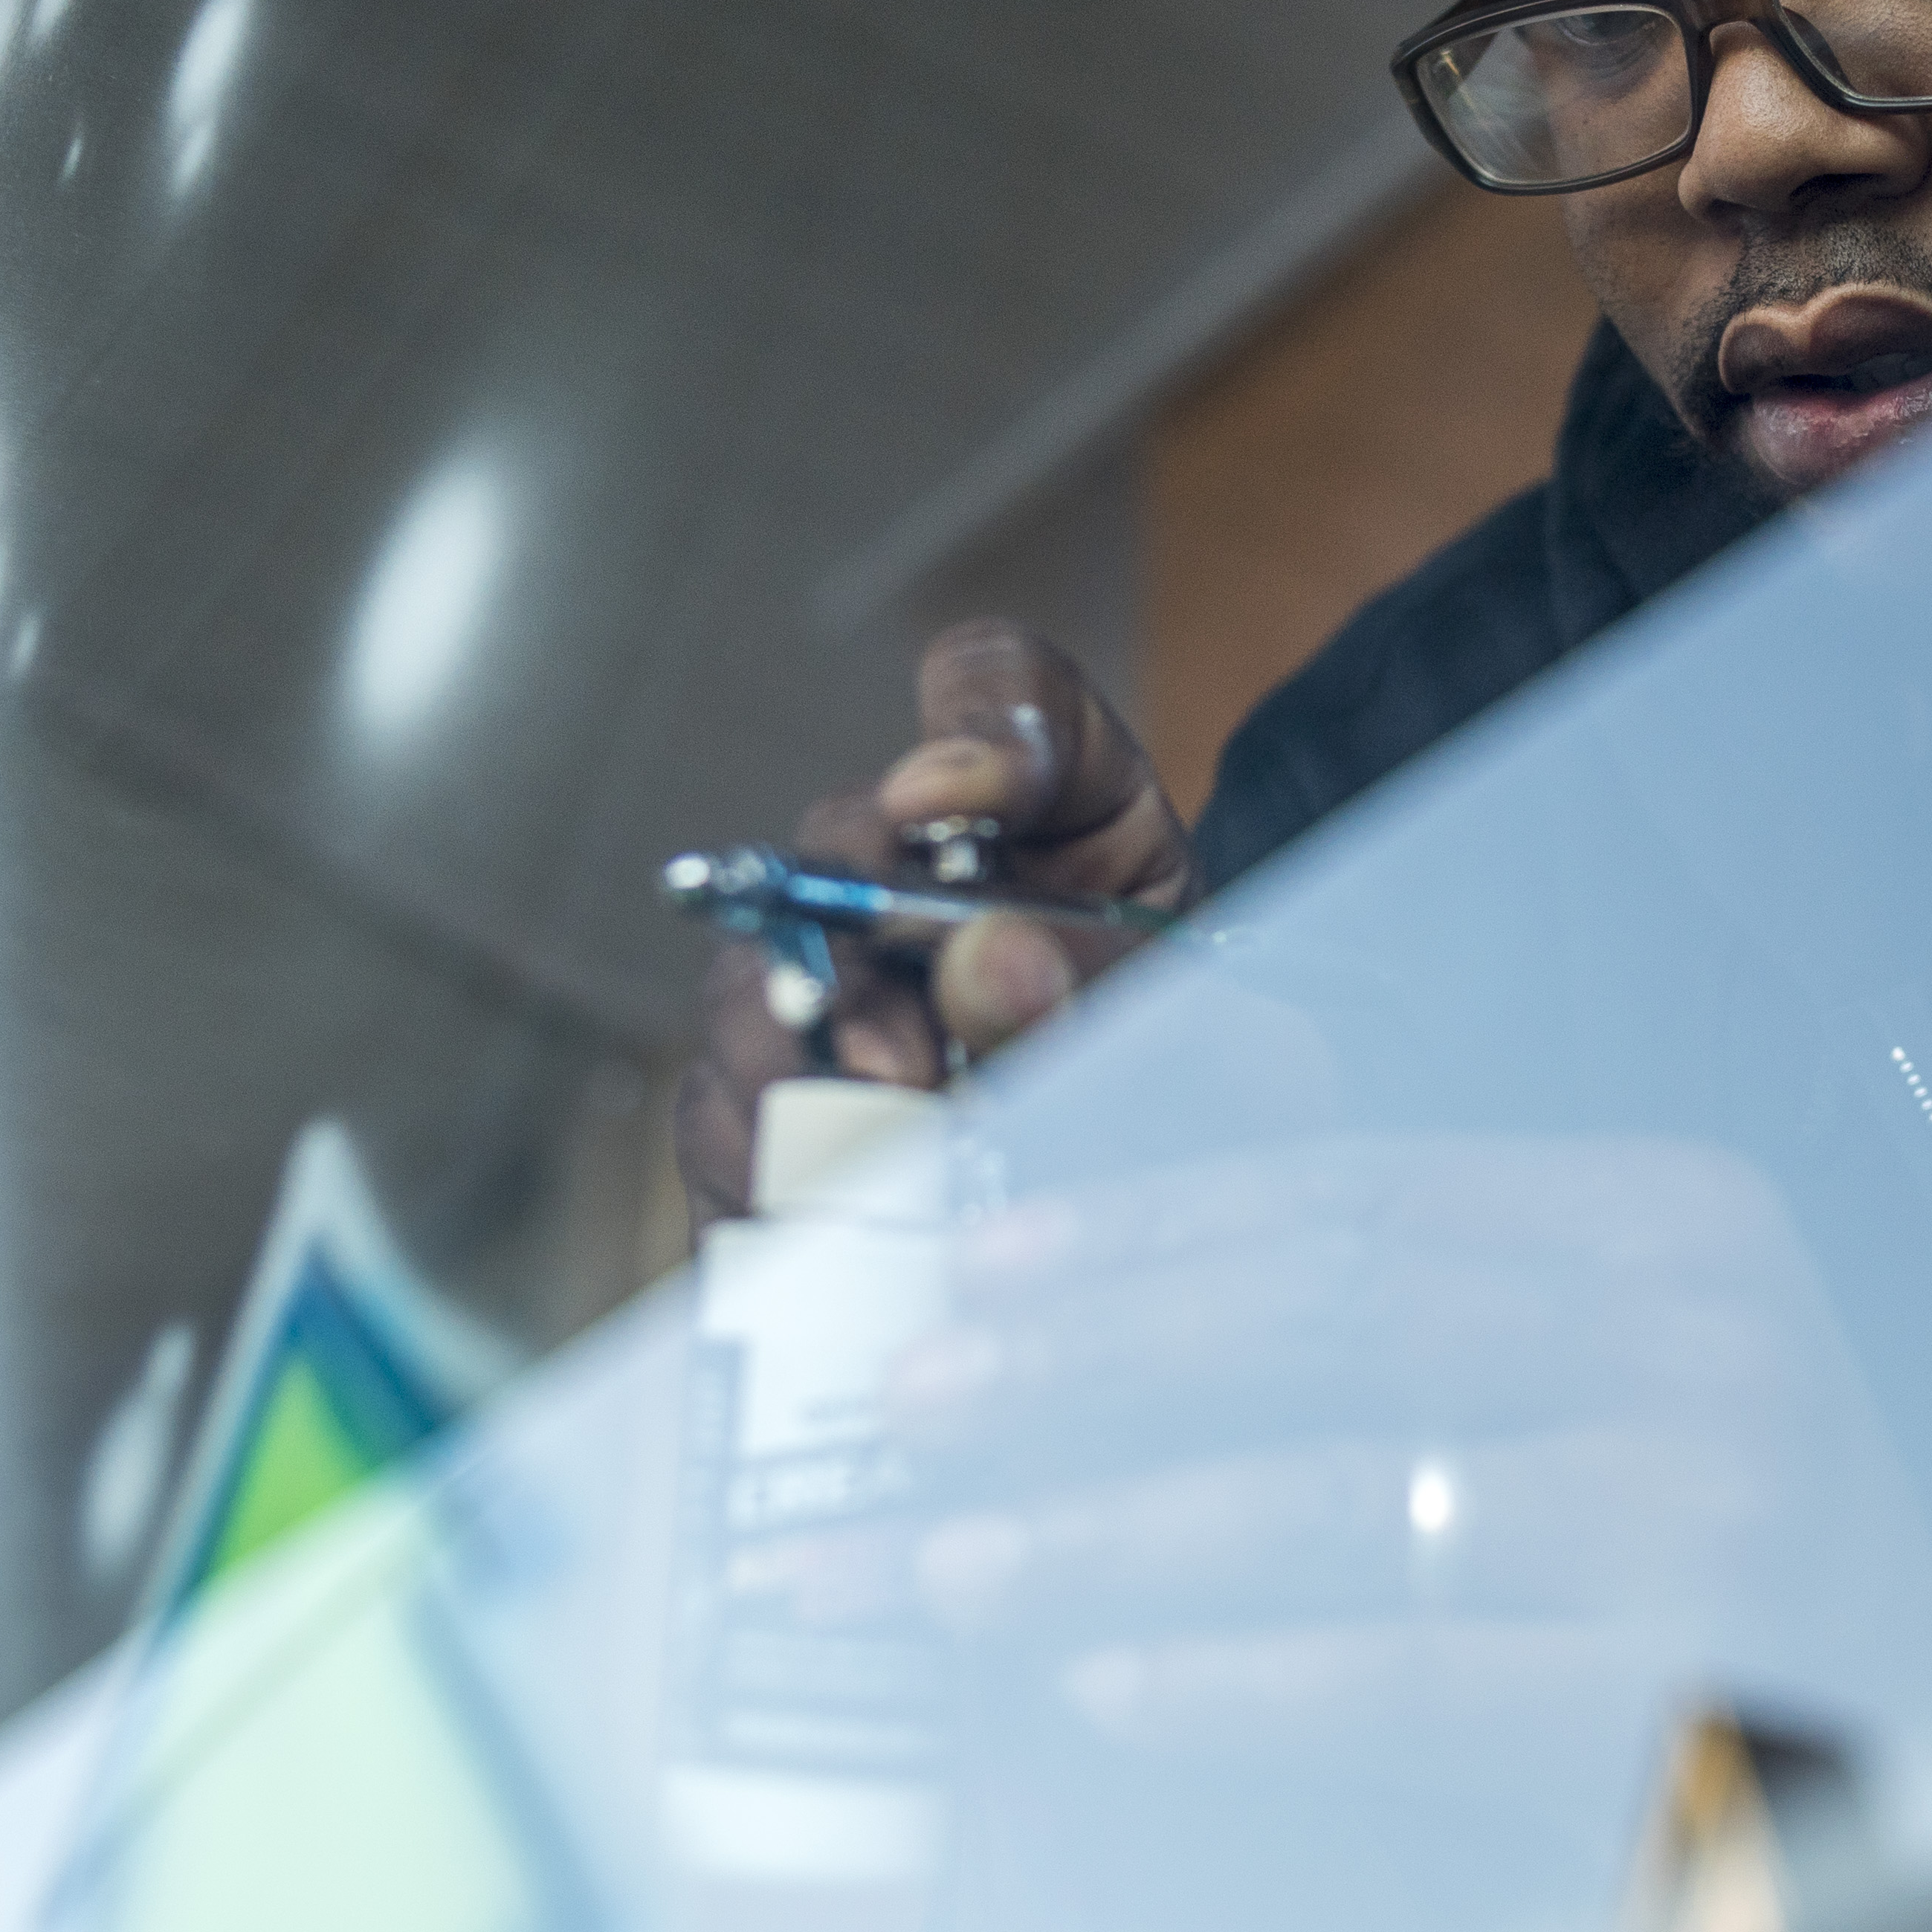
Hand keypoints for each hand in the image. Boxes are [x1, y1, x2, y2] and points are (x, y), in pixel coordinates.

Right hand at [673, 620, 1196, 1228]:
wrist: (1165, 1241)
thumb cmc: (1204, 1109)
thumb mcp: (1207, 1044)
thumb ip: (1106, 990)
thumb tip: (990, 962)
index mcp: (1066, 820)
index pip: (1008, 690)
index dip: (977, 722)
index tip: (937, 796)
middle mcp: (929, 878)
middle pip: (843, 838)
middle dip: (848, 930)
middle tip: (901, 1052)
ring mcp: (843, 990)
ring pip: (757, 980)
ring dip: (793, 1059)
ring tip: (864, 1148)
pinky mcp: (779, 1114)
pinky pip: (723, 1114)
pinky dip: (769, 1166)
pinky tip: (832, 1213)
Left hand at [869, 1134, 1931, 1776]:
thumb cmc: (1720, 1533)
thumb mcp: (1612, 1355)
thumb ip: (1419, 1290)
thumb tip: (1111, 1269)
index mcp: (1680, 1223)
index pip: (1363, 1193)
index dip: (1148, 1221)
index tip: (980, 1265)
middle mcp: (1705, 1342)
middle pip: (1324, 1323)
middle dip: (1082, 1364)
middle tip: (910, 1410)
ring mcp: (1702, 1514)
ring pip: (1329, 1497)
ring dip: (1100, 1532)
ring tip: (943, 1564)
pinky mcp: (1678, 1692)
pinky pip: (1399, 1670)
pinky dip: (1231, 1680)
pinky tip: (1100, 1689)